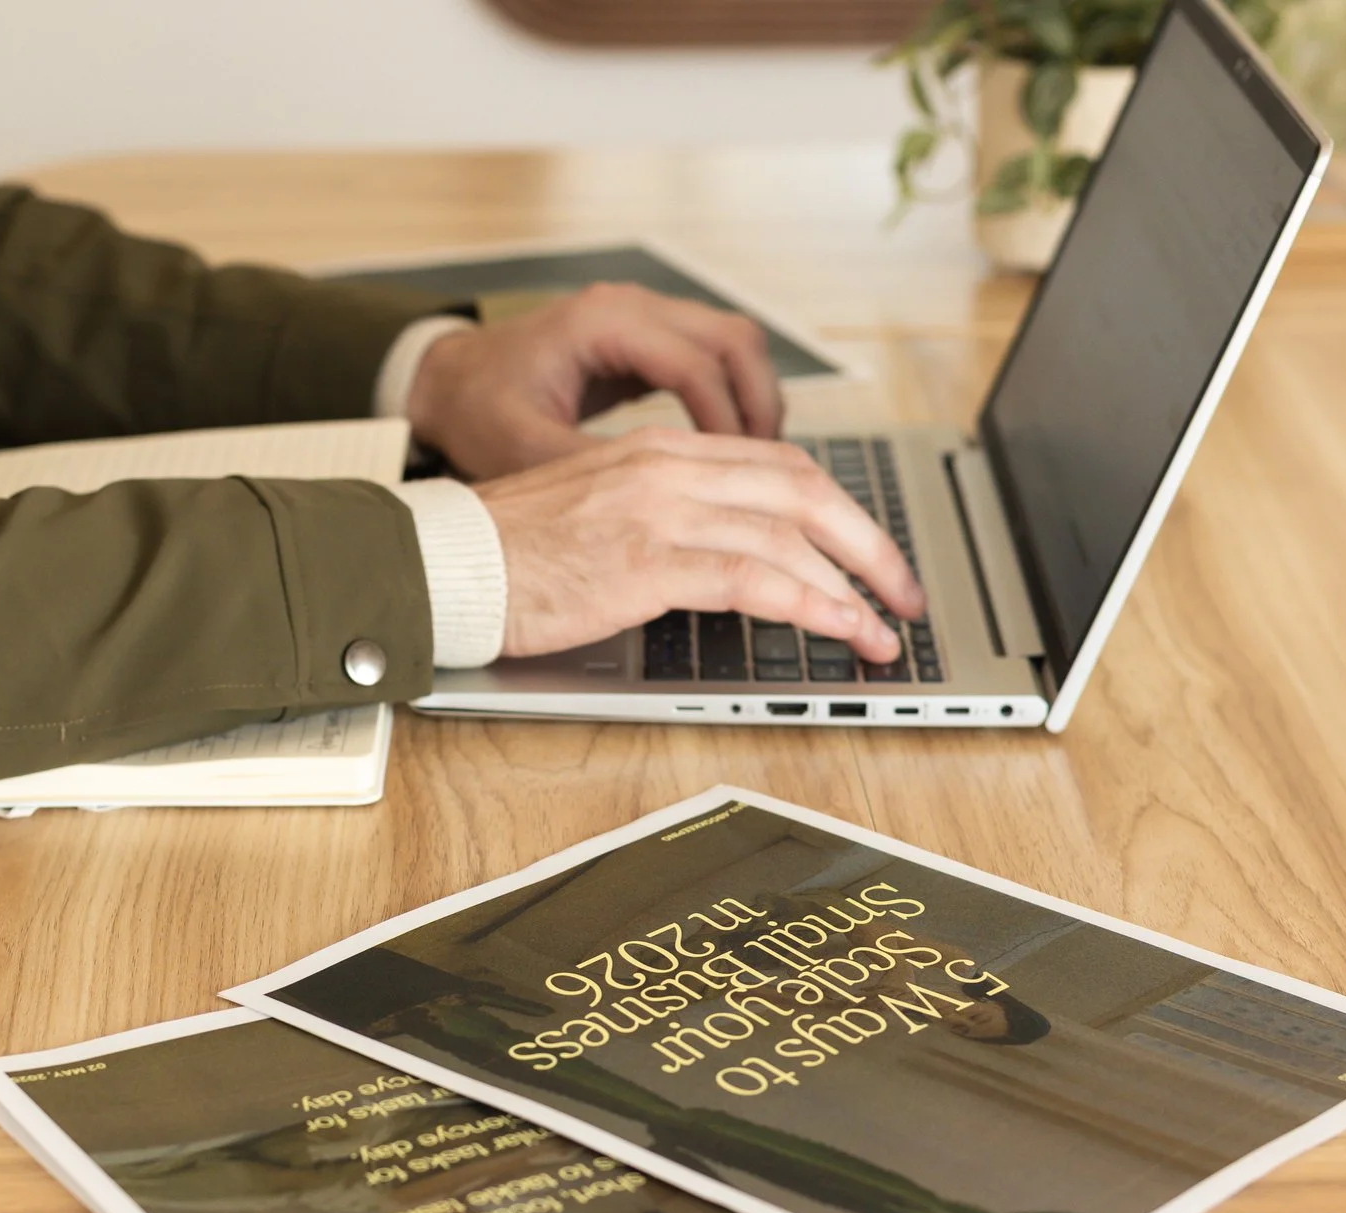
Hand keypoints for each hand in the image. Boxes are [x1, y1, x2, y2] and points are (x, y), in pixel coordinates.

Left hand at [406, 282, 783, 478]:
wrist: (448, 384)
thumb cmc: (477, 410)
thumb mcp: (524, 449)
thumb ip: (590, 468)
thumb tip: (659, 502)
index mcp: (602, 325)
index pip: (694, 364)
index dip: (725, 421)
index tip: (737, 477)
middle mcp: (632, 308)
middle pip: (735, 341)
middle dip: (759, 405)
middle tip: (767, 471)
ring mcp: (645, 319)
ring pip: (735, 345)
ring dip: (754, 400)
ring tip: (758, 466)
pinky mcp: (648, 341)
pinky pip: (715, 359)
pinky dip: (733, 399)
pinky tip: (731, 451)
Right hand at [473, 428, 924, 663]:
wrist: (441, 562)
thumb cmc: (508, 553)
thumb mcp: (599, 514)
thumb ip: (664, 519)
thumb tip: (729, 560)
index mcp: (660, 451)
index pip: (779, 466)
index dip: (843, 511)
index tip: (874, 554)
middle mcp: (668, 467)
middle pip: (804, 490)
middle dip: (871, 544)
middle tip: (905, 593)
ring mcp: (658, 510)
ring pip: (790, 534)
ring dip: (852, 586)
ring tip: (882, 630)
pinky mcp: (645, 560)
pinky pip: (753, 576)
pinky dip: (810, 603)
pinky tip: (837, 627)